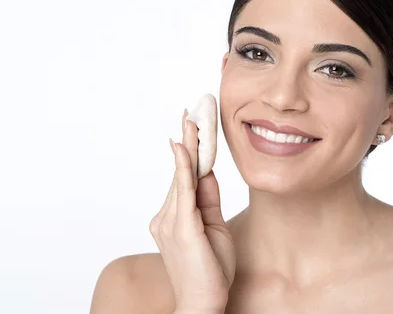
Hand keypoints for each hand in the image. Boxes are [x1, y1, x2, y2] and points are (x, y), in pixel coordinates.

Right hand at [149, 107, 235, 312]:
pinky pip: (183, 190)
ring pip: (182, 176)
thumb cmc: (211, 269)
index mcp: (173, 217)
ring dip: (189, 145)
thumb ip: (208, 198)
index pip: (183, 177)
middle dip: (189, 140)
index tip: (191, 125)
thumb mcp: (214, 226)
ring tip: (193, 117)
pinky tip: (185, 147)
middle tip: (193, 109)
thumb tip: (208, 172)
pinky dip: (184, 166)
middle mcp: (165, 216)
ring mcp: (169, 221)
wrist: (204, 302)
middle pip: (182, 172)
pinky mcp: (180, 227)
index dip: (189, 150)